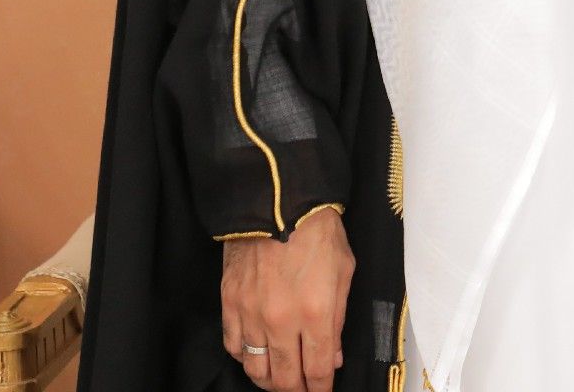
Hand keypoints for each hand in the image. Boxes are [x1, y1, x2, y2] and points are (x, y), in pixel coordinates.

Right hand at [222, 205, 353, 391]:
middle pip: (285, 378)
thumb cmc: (317, 231)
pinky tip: (256, 356)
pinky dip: (245, 357)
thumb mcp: (343, 272)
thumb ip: (338, 319)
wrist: (277, 200)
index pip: (316, 370)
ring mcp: (251, 314)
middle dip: (297, 390)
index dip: (320, 388)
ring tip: (279, 380)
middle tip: (303, 389)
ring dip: (270, 381)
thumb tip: (331, 356)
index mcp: (315, 313)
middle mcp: (281, 321)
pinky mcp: (230, 303)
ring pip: (256, 369)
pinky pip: (233, 346)